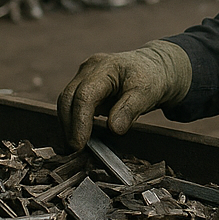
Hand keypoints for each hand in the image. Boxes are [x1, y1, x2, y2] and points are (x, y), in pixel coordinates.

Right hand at [57, 40, 191, 149]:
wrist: (152, 68)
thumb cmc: (150, 77)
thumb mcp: (147, 93)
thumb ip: (130, 110)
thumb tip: (113, 129)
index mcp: (105, 67)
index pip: (85, 95)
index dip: (80, 122)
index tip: (80, 145)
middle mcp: (89, 69)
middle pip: (68, 98)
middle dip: (69, 127)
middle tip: (74, 152)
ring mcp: (84, 76)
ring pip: (66, 103)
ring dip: (68, 127)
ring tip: (75, 150)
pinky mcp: (83, 86)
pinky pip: (71, 105)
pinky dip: (73, 122)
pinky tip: (78, 138)